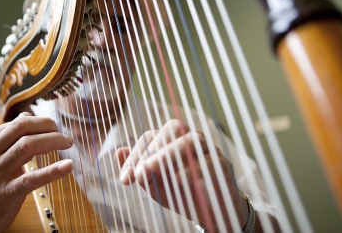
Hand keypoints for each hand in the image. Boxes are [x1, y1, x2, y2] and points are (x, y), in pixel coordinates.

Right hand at [0, 113, 73, 232]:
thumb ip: (6, 137)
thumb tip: (26, 116)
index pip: (18, 122)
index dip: (41, 122)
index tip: (54, 128)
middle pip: (22, 127)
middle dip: (47, 125)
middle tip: (63, 134)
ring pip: (28, 145)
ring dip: (53, 141)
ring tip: (67, 143)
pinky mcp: (7, 192)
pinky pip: (32, 178)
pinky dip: (52, 171)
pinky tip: (67, 166)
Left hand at [115, 119, 248, 230]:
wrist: (212, 213)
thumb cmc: (182, 194)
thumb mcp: (155, 184)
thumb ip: (138, 169)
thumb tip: (118, 151)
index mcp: (173, 141)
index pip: (151, 136)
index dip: (136, 154)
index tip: (125, 178)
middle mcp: (191, 140)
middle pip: (173, 128)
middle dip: (153, 147)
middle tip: (139, 170)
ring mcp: (209, 151)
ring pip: (192, 140)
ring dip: (169, 153)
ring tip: (151, 169)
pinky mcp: (223, 166)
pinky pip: (208, 161)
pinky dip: (191, 168)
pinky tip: (177, 179)